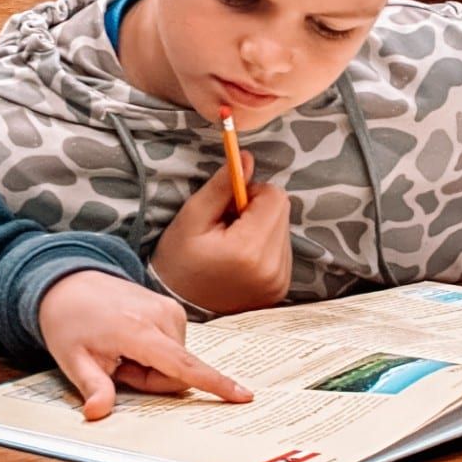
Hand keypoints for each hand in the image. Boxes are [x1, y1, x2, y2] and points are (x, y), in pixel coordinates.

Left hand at [37, 270, 252, 420]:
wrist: (70, 282)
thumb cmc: (70, 321)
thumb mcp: (72, 359)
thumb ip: (92, 387)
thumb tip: (96, 413)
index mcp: (138, 331)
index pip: (183, 364)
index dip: (214, 384)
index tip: (243, 396)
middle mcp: (161, 316)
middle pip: (175, 372)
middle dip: (148, 380)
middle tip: (116, 364)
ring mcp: (169, 310)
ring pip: (177, 361)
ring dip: (151, 366)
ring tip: (120, 349)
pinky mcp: (172, 309)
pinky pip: (174, 346)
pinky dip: (155, 351)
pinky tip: (130, 339)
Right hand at [149, 151, 293, 316]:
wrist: (177, 303)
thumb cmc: (178, 260)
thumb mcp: (192, 216)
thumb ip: (222, 186)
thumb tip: (247, 159)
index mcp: (249, 250)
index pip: (275, 197)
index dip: (251, 193)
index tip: (228, 207)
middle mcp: (271, 269)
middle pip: (282, 211)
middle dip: (256, 210)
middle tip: (227, 225)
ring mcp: (278, 282)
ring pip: (284, 229)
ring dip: (261, 228)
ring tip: (231, 244)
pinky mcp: (280, 289)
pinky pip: (283, 250)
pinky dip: (264, 246)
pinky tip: (240, 257)